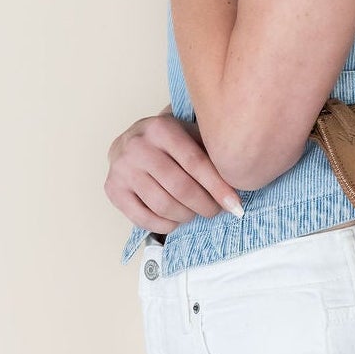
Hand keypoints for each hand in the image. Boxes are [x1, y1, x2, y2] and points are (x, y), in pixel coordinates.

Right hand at [103, 105, 244, 232]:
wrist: (128, 141)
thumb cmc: (167, 141)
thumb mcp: (188, 133)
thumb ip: (210, 150)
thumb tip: (242, 177)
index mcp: (161, 128)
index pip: (196, 163)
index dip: (218, 187)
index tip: (235, 205)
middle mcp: (138, 147)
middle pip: (181, 188)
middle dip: (205, 205)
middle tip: (217, 211)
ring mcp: (122, 169)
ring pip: (163, 205)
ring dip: (187, 216)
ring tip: (196, 213)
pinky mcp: (113, 189)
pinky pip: (143, 218)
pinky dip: (165, 225)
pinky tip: (176, 221)